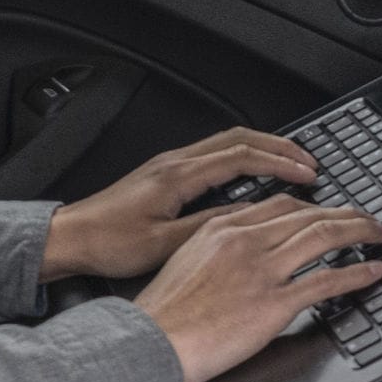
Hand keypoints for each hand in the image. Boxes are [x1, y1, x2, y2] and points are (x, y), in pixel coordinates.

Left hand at [40, 127, 318, 282]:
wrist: (71, 238)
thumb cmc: (109, 243)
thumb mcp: (166, 243)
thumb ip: (210, 226)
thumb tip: (250, 214)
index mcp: (179, 176)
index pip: (243, 156)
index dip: (281, 163)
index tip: (308, 173)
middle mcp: (175, 162)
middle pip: (239, 138)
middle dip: (279, 146)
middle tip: (309, 160)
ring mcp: (169, 164)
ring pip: (226, 142)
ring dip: (261, 148)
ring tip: (288, 162)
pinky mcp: (163, 173)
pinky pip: (212, 153)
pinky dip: (241, 157)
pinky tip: (250, 172)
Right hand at [133, 198, 381, 381]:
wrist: (151, 340)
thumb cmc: (162, 312)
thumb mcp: (184, 260)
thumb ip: (216, 247)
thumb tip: (238, 251)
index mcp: (222, 227)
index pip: (280, 205)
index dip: (313, 206)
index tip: (328, 212)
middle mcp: (246, 241)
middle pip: (309, 215)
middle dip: (346, 214)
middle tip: (367, 219)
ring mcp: (262, 271)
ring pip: (324, 237)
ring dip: (360, 232)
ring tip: (379, 234)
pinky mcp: (273, 304)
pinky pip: (325, 281)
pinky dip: (356, 274)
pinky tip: (372, 271)